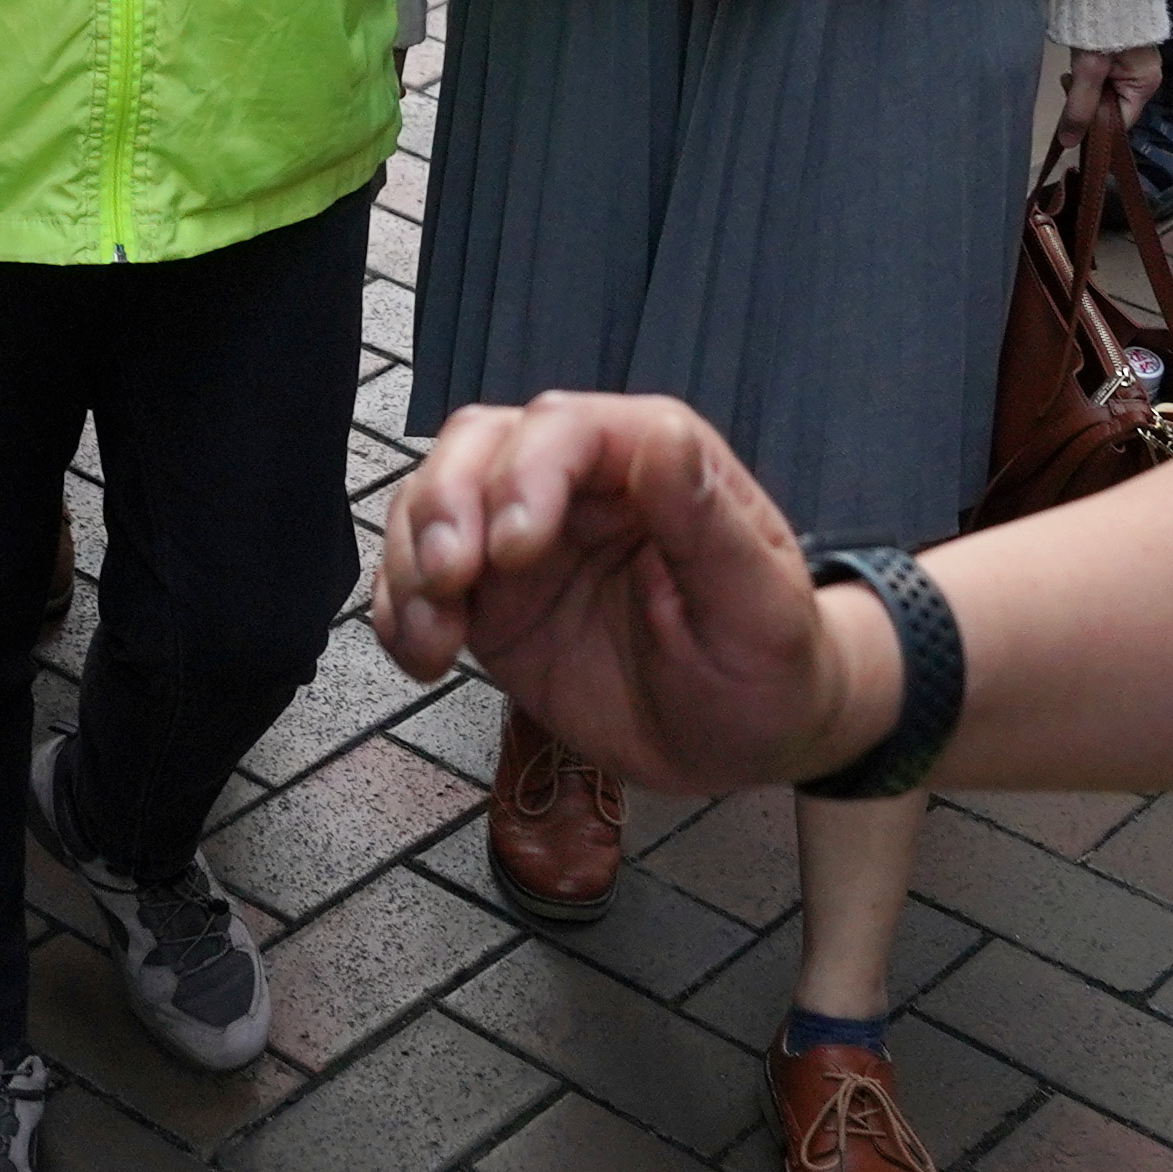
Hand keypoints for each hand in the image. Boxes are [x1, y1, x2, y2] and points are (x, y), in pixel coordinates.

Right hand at [377, 394, 864, 791]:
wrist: (749, 742)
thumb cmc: (773, 668)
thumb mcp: (761, 608)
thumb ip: (709, 523)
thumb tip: (663, 437)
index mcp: (652, 465)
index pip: (570, 429)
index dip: (527, 472)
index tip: (515, 549)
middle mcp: (580, 486)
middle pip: (482, 446)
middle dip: (445, 504)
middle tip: (447, 579)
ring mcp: (528, 543)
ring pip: (436, 502)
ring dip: (410, 558)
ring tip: (431, 636)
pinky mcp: (495, 602)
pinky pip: (420, 583)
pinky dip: (399, 611)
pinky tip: (421, 657)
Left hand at [1060, 41, 1163, 139]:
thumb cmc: (1101, 30)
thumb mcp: (1088, 71)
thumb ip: (1079, 108)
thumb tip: (1069, 143)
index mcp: (1145, 85)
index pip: (1120, 121)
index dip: (1095, 125)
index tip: (1073, 119)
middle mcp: (1145, 77)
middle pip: (1112, 106)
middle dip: (1087, 101)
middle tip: (1069, 86)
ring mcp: (1134, 63)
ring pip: (1105, 90)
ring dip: (1086, 85)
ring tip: (1071, 73)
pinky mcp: (1122, 53)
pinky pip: (1104, 75)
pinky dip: (1089, 73)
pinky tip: (1077, 64)